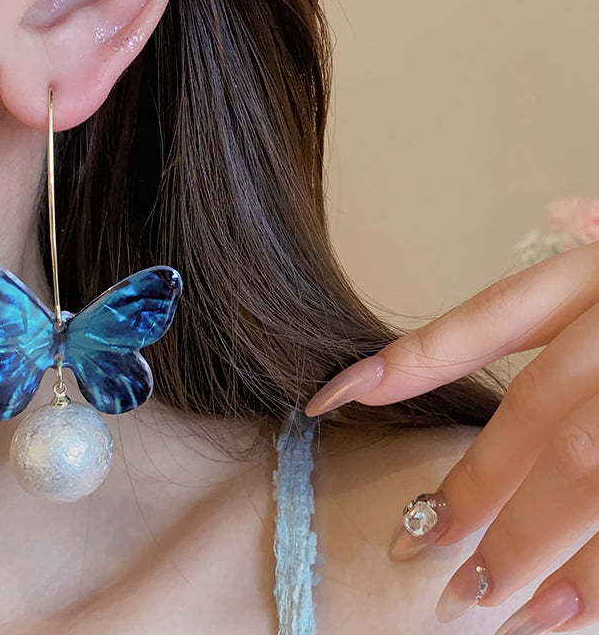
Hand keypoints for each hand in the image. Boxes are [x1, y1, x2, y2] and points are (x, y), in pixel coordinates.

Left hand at [305, 240, 598, 633]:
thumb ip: (545, 301)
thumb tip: (465, 299)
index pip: (491, 320)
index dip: (410, 360)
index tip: (330, 398)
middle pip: (546, 418)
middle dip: (485, 492)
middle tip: (429, 552)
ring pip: (597, 471)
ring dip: (543, 549)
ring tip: (497, 608)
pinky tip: (576, 615)